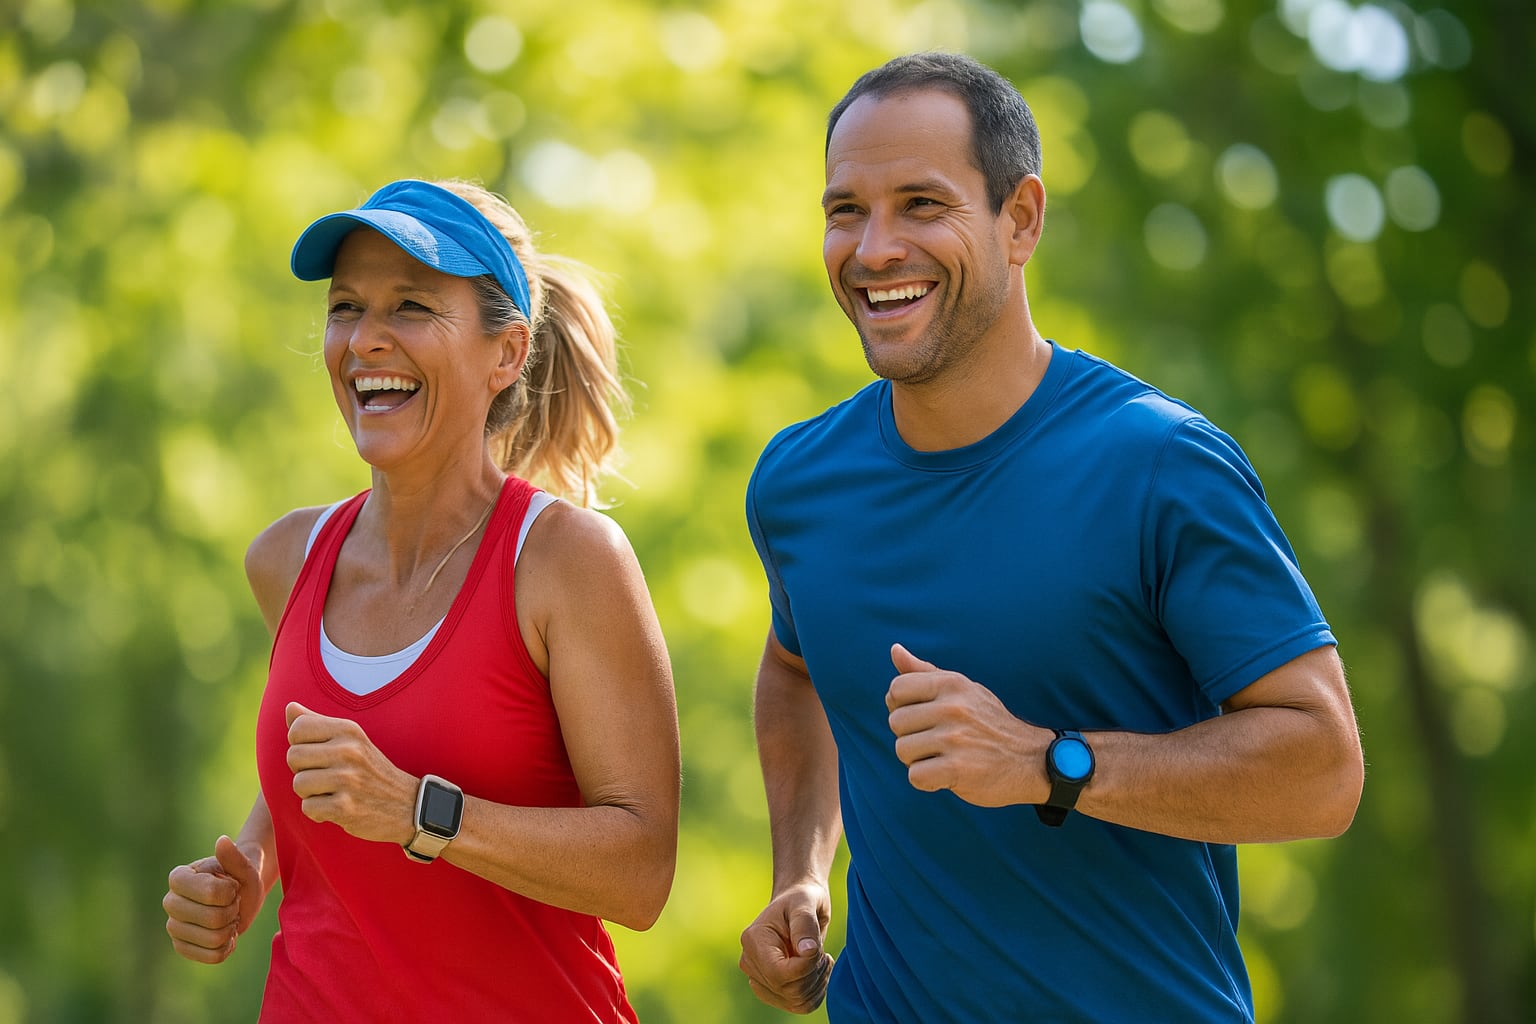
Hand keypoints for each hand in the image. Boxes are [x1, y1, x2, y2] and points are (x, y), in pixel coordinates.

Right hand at [163, 835, 264, 962]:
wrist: (240, 896)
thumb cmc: (241, 877)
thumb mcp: (244, 866)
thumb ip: (234, 857)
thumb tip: (222, 841)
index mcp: (178, 878)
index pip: (211, 893)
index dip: (230, 892)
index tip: (230, 886)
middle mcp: (170, 902)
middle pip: (213, 919)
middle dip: (232, 911)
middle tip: (232, 903)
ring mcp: (173, 926)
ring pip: (213, 940)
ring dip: (230, 929)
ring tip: (228, 917)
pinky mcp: (181, 947)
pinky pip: (212, 957)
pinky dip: (227, 946)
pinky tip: (226, 934)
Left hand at [285, 702, 415, 843]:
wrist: (407, 804)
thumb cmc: (371, 770)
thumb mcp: (351, 740)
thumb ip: (318, 723)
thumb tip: (289, 708)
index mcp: (349, 730)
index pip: (297, 727)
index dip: (300, 744)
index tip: (317, 754)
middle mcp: (348, 750)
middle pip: (293, 756)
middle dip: (303, 770)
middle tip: (324, 777)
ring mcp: (347, 779)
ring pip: (298, 784)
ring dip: (310, 793)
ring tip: (331, 792)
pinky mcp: (345, 807)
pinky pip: (308, 808)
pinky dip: (318, 812)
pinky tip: (336, 808)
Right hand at [739, 882, 835, 1013]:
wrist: (798, 903)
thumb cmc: (801, 899)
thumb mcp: (805, 904)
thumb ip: (805, 925)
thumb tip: (806, 952)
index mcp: (753, 940)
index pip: (779, 973)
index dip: (805, 967)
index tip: (818, 949)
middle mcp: (750, 962)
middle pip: (789, 991)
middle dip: (813, 974)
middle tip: (821, 952)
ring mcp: (758, 978)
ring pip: (796, 1002)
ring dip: (817, 983)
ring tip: (820, 959)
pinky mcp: (771, 990)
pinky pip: (799, 1005)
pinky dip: (815, 991)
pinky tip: (816, 970)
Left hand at [885, 643, 1045, 806]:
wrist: (1031, 760)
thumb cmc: (988, 723)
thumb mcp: (962, 689)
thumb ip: (924, 672)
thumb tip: (895, 649)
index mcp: (951, 683)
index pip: (896, 689)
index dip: (902, 707)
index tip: (923, 717)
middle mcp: (952, 707)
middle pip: (896, 722)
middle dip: (910, 736)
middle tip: (937, 741)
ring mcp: (955, 738)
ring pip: (902, 750)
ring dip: (917, 759)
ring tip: (943, 757)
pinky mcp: (958, 769)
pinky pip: (915, 776)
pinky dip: (926, 780)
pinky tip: (945, 775)